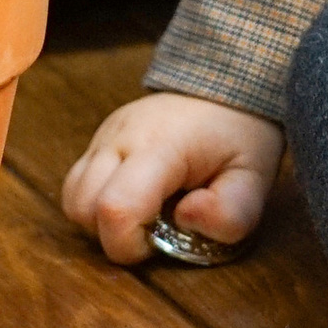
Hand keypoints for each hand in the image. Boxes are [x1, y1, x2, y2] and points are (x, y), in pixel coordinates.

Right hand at [60, 89, 281, 263]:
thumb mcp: (255, 179)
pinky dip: (96, 203)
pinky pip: (77, 184)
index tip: (161, 243)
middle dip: (113, 235)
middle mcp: (120, 136)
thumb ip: (232, 213)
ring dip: (100, 220)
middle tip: (157, 228)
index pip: (114, 208)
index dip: (129, 245)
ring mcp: (104, 135)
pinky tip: (134, 199)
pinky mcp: (98, 139)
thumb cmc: (241, 136)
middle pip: (82, 207)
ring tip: (145, 213)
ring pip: (72, 198)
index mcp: (159, 146)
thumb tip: (185, 219)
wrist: (226, 83)